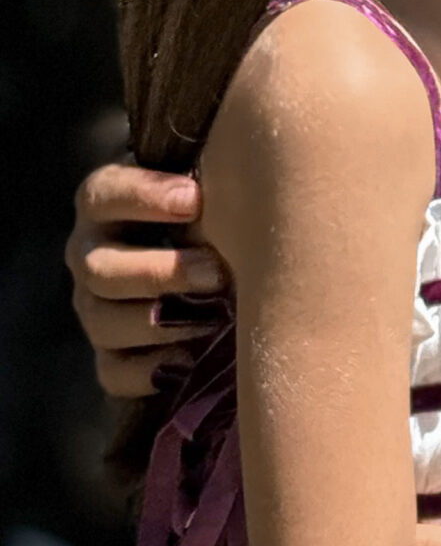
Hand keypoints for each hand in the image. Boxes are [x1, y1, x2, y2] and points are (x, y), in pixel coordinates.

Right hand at [66, 163, 228, 397]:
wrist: (214, 263)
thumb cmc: (214, 212)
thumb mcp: (208, 188)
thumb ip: (214, 179)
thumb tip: (243, 172)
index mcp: (107, 206)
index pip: (101, 195)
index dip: (143, 197)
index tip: (195, 200)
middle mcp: (91, 256)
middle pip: (99, 269)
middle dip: (159, 273)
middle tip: (215, 273)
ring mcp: (96, 309)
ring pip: (103, 322)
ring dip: (158, 324)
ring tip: (212, 319)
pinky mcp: (112, 354)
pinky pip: (113, 372)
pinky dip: (147, 372)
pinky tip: (188, 362)